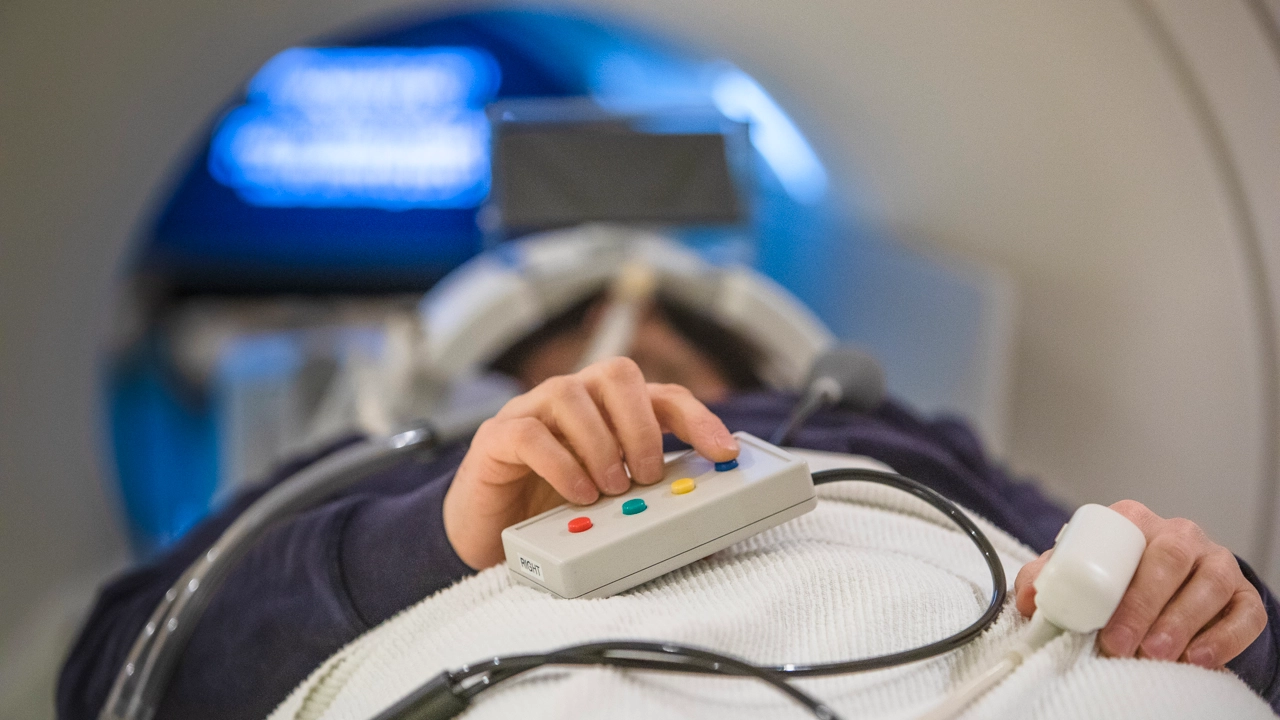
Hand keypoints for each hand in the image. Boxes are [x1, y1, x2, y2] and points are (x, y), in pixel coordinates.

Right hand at [442, 357, 739, 569]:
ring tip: (609, 490)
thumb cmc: (551, 511)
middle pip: (618, 374)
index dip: (698, 419)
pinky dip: (561, 463)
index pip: (663, 396)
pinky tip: (577, 494)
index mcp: (609, 411)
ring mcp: (533, 411)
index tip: (724, 452)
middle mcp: (573, 399)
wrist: (487, 533)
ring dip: (602, 445)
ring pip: (572, 394)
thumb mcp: (610, 507)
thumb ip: (650, 505)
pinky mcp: (497, 437)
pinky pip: (531, 432)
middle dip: (642, 427)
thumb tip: (707, 532)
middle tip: (647, 475)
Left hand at [1015, 500, 1266, 667]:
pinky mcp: (1244, 594)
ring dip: (1182, 622)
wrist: (1173, 587)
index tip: (1099, 622)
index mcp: (1135, 522)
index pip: (1127, 535)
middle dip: (1145, 606)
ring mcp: (1217, 562)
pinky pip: (1245, 612)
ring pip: (1210, 583)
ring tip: (1157, 655)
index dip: (1115, 579)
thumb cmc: (1120, 577)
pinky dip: (1224, 638)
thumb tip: (1026, 600)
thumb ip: (1051, 578)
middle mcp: (1181, 535)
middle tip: (1122, 645)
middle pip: (1170, 559)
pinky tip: (1198, 659)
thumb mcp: (1084, 570)